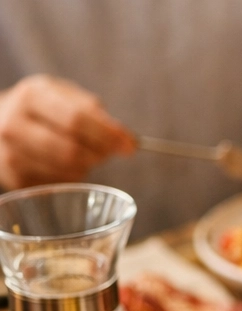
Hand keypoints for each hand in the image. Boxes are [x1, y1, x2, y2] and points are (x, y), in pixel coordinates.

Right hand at [0, 75, 134, 189]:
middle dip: (99, 155)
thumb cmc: (43, 110)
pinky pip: (60, 185)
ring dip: (87, 167)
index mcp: (31, 96)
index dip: (108, 135)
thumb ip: (95, 112)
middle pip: (72, 151)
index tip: (131, 146)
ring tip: (84, 155)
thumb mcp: (64, 97)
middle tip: (109, 153)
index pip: (76, 119)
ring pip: (69, 171)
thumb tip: (126, 138)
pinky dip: (73, 177)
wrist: (0, 122)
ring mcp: (11, 154)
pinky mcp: (15, 179)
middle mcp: (14, 124)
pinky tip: (65, 165)